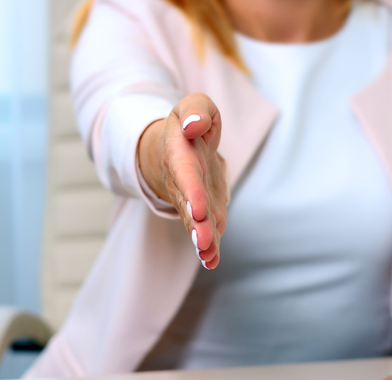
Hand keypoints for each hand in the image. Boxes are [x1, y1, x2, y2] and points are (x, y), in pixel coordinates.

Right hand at [138, 92, 227, 268]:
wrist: (179, 147)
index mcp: (181, 156)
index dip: (192, 193)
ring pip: (196, 224)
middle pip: (189, 207)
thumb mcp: (194, 107)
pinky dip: (209, 248)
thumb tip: (196, 126)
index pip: (186, 176)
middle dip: (196, 225)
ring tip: (207, 256)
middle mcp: (184, 184)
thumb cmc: (190, 126)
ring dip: (202, 241)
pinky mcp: (205, 213)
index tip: (198, 209)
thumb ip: (197, 112)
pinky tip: (211, 261)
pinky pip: (206, 232)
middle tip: (202, 242)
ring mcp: (193, 202)